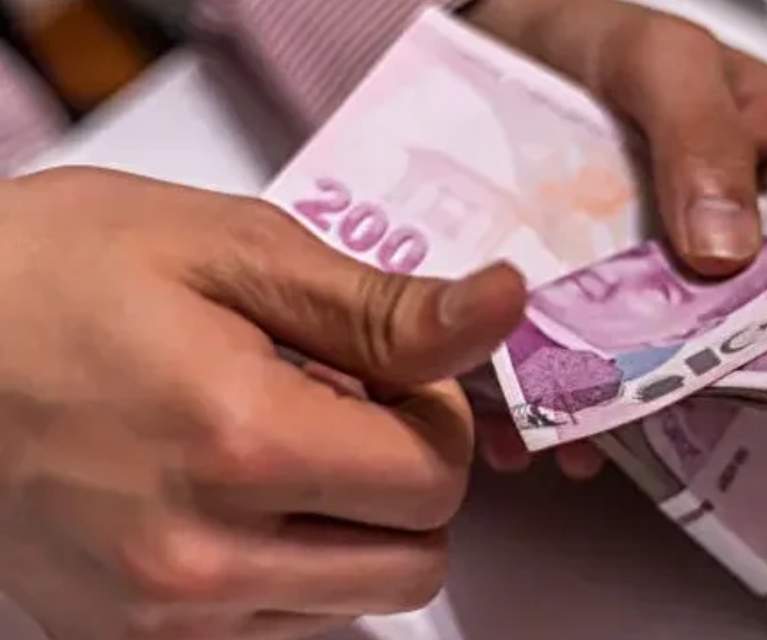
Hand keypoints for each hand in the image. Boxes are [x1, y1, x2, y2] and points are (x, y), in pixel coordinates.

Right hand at [0, 168, 525, 638]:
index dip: (437, 417)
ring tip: (275, 443)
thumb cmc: (59, 273)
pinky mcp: (128, 638)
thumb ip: (381, 304)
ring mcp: (162, 615)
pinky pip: (278, 628)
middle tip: (344, 408)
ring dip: (353, 526)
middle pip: (415, 559)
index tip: (386, 372)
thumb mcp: (231, 249)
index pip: (439, 479)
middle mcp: (203, 559)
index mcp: (242, 444)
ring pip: (354, 600)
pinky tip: (234, 493)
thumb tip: (504, 308)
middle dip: (410, 480)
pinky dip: (291, 565)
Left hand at [462, 0, 766, 477]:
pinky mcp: (640, 309)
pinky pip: (631, 370)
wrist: (511, 50)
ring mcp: (707, 284)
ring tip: (591, 441)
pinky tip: (550, 432)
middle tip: (683, 423)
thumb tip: (726, 255)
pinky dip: (593, 402)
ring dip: (652, 410)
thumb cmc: (608, 35)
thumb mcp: (660, 60)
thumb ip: (698, 134)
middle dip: (737, 387)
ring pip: (703, 364)